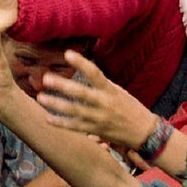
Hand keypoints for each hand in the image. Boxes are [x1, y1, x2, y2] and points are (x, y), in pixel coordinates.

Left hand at [36, 50, 157, 149]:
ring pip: (75, 111)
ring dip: (56, 105)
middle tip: (46, 78)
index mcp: (110, 91)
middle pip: (81, 93)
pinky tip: (48, 118)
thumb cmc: (131, 108)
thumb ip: (101, 84)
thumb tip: (85, 70)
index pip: (95, 74)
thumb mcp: (119, 92)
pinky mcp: (96, 131)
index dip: (82, 63)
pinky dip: (61, 123)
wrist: (145, 133)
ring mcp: (99, 119)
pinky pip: (75, 127)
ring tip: (41, 98)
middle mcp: (104, 104)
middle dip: (63, 86)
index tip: (67, 53)